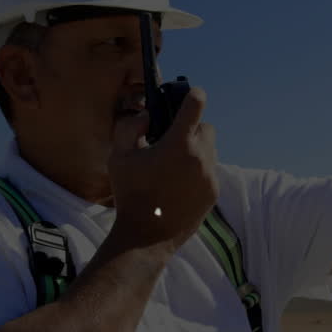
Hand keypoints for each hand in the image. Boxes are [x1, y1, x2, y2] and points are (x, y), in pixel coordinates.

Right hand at [107, 88, 217, 251]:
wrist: (146, 238)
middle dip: (192, 129)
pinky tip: (177, 184)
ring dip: (195, 151)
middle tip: (172, 141)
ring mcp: (210, 176)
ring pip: (210, 150)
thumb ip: (130, 127)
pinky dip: (197, 171)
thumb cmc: (130, 195)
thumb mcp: (118, 156)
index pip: (196, 103)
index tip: (187, 96)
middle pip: (206, 127)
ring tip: (173, 166)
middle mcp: (201, 157)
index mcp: (179, 143)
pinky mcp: (213, 193)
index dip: (192, 94)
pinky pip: (209, 171)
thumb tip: (148, 117)